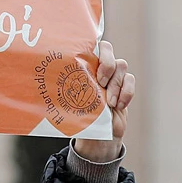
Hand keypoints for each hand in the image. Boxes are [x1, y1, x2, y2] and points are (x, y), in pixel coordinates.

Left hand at [72, 41, 134, 162]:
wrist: (99, 137)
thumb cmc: (81, 119)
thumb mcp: (71, 106)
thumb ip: (69, 93)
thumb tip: (51, 88)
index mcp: (82, 67)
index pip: (88, 45)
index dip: (92, 46)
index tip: (89, 63)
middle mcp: (98, 67)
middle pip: (108, 49)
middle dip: (106, 64)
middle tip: (101, 83)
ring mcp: (113, 76)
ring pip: (121, 65)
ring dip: (116, 84)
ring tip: (109, 103)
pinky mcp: (125, 87)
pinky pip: (130, 79)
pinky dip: (126, 92)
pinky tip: (118, 106)